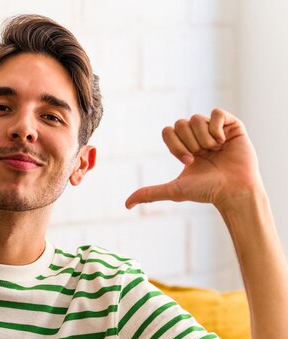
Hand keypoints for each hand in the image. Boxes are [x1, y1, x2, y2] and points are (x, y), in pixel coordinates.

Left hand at [125, 108, 263, 211]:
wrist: (233, 191)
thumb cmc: (206, 191)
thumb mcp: (174, 190)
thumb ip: (149, 193)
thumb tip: (126, 205)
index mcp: (185, 147)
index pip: (168, 130)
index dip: (174, 145)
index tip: (187, 161)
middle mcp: (199, 137)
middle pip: (180, 123)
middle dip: (188, 143)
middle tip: (201, 157)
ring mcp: (216, 130)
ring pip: (197, 118)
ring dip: (203, 138)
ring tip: (215, 151)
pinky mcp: (233, 126)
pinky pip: (217, 112)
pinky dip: (217, 127)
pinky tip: (224, 142)